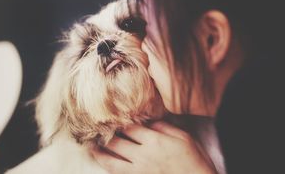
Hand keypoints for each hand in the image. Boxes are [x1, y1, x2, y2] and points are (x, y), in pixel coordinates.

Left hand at [91, 121, 216, 173]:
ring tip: (90, 147)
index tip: (110, 116)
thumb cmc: (194, 160)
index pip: (129, 127)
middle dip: (104, 135)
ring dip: (98, 154)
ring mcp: (139, 172)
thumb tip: (147, 121)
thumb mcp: (183, 137)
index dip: (118, 121)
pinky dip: (108, 169)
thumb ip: (163, 127)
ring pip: (111, 162)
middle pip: (116, 143)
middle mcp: (143, 156)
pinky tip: (104, 164)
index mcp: (154, 141)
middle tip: (94, 128)